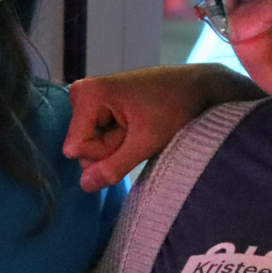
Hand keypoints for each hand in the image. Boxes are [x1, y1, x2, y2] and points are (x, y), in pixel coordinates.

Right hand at [64, 64, 260, 191]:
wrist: (194, 86)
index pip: (77, 149)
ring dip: (119, 143)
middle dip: (112, 148)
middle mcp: (81, 92)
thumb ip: (114, 166)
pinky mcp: (100, 103)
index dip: (106, 152)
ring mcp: (90, 98)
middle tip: (141, 131)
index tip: (133, 134)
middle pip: (83, 147)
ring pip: (93, 144)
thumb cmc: (174, 108)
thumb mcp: (146, 142)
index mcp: (87, 94)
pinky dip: (121, 136)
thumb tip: (84, 186)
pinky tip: (138, 124)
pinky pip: (101, 135)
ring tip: (142, 126)